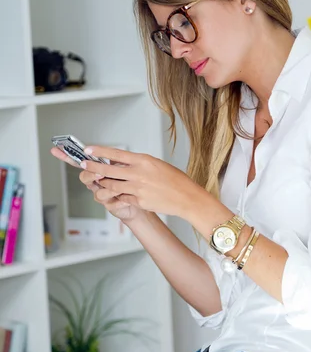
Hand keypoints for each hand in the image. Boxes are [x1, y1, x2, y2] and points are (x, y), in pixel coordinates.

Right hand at [50, 146, 145, 222]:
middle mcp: (97, 183)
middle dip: (91, 174)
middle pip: (85, 177)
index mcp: (97, 170)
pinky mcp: (110, 206)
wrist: (141, 200)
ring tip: (121, 188)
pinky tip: (126, 199)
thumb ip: (115, 160)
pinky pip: (111, 203)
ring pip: (98, 192)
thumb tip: (109, 152)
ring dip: (109, 188)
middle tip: (100, 173)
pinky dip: (120, 200)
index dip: (66, 156)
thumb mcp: (124, 167)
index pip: (79, 161)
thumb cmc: (131, 182)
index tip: (56, 149)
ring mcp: (102, 195)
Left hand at [79, 145, 199, 217]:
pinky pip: (123, 198)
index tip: (88, 150)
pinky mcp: (139, 201)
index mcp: (143, 160)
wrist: (186, 198)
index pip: (116, 153)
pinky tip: (119, 194)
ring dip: (104, 183)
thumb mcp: (156, 165)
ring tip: (99, 181)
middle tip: (84, 165)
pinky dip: (119, 196)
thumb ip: (138, 164)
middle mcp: (138, 173)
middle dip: (93, 167)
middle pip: (108, 170)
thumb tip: (121, 162)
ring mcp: (137, 188)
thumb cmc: (175, 180)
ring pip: (112, 185)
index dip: (100, 151)